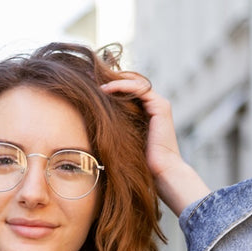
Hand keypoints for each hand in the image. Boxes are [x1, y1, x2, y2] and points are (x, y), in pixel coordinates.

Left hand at [101, 76, 210, 215]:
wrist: (161, 171)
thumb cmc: (140, 162)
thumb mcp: (122, 140)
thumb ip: (114, 127)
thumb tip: (91, 122)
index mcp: (146, 112)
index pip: (128, 91)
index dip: (111, 86)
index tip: (90, 87)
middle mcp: (154, 106)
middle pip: (131, 83)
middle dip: (112, 79)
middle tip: (90, 79)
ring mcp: (159, 105)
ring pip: (135, 83)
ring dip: (115, 80)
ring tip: (97, 83)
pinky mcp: (161, 107)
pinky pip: (140, 89)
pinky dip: (123, 85)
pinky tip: (107, 89)